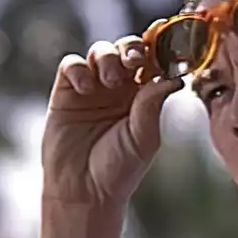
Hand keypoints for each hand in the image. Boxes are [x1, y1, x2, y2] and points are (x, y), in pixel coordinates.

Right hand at [44, 36, 183, 208]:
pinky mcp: (65, 93)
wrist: (83, 192)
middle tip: (135, 61)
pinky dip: (79, 69)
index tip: (165, 46)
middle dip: (132, 48)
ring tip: (110, 80)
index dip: (158, 50)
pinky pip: (72, 66)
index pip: (153, 61)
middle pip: (127, 49)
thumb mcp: (144, 137)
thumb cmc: (117, 170)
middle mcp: (119, 88)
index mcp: (144, 96)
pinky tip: (86, 87)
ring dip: (108, 57)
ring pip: (101, 51)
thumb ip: (153, 104)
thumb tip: (172, 75)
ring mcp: (92, 88)